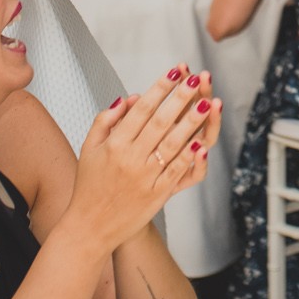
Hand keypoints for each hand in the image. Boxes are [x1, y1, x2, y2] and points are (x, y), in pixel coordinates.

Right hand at [64, 66, 220, 253]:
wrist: (89, 227)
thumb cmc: (89, 184)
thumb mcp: (90, 149)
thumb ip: (106, 120)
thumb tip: (129, 97)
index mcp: (114, 144)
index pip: (141, 110)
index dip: (159, 88)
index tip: (176, 71)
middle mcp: (129, 158)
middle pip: (160, 122)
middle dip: (180, 98)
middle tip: (198, 79)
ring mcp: (144, 177)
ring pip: (172, 144)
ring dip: (192, 123)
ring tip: (209, 103)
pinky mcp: (156, 195)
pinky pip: (176, 172)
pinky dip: (190, 157)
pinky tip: (203, 142)